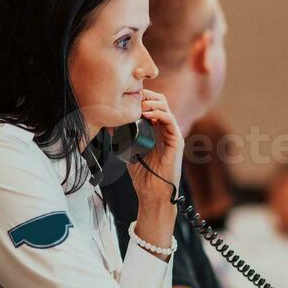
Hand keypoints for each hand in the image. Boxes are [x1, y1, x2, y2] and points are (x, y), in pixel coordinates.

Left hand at [125, 88, 181, 206]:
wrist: (152, 191)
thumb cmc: (143, 175)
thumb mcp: (129, 151)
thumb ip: (123, 140)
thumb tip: (110, 128)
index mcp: (156, 130)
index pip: (152, 105)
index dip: (142, 98)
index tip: (128, 96)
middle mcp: (165, 129)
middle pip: (160, 102)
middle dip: (147, 96)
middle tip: (133, 97)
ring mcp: (172, 134)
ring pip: (166, 108)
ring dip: (152, 102)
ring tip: (140, 105)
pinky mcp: (176, 141)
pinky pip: (171, 121)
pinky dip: (160, 114)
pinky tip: (148, 114)